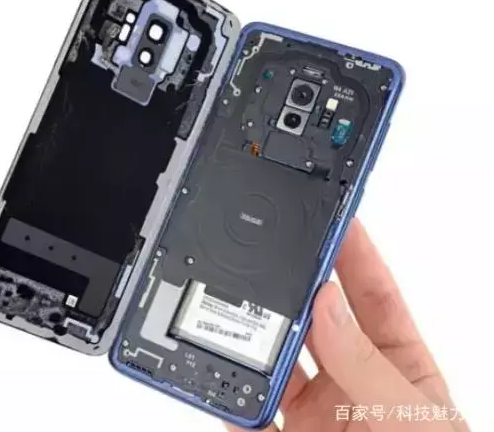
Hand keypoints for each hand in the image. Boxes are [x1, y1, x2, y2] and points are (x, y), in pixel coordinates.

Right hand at [227, 219, 469, 431]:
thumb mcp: (414, 420)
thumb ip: (368, 365)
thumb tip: (327, 307)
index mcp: (397, 368)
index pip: (373, 294)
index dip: (354, 251)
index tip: (333, 215)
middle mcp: (351, 385)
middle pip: (313, 321)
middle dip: (292, 287)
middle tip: (271, 255)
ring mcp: (314, 416)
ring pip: (272, 363)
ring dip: (252, 338)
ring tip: (234, 313)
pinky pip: (242, 415)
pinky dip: (223, 397)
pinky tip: (212, 378)